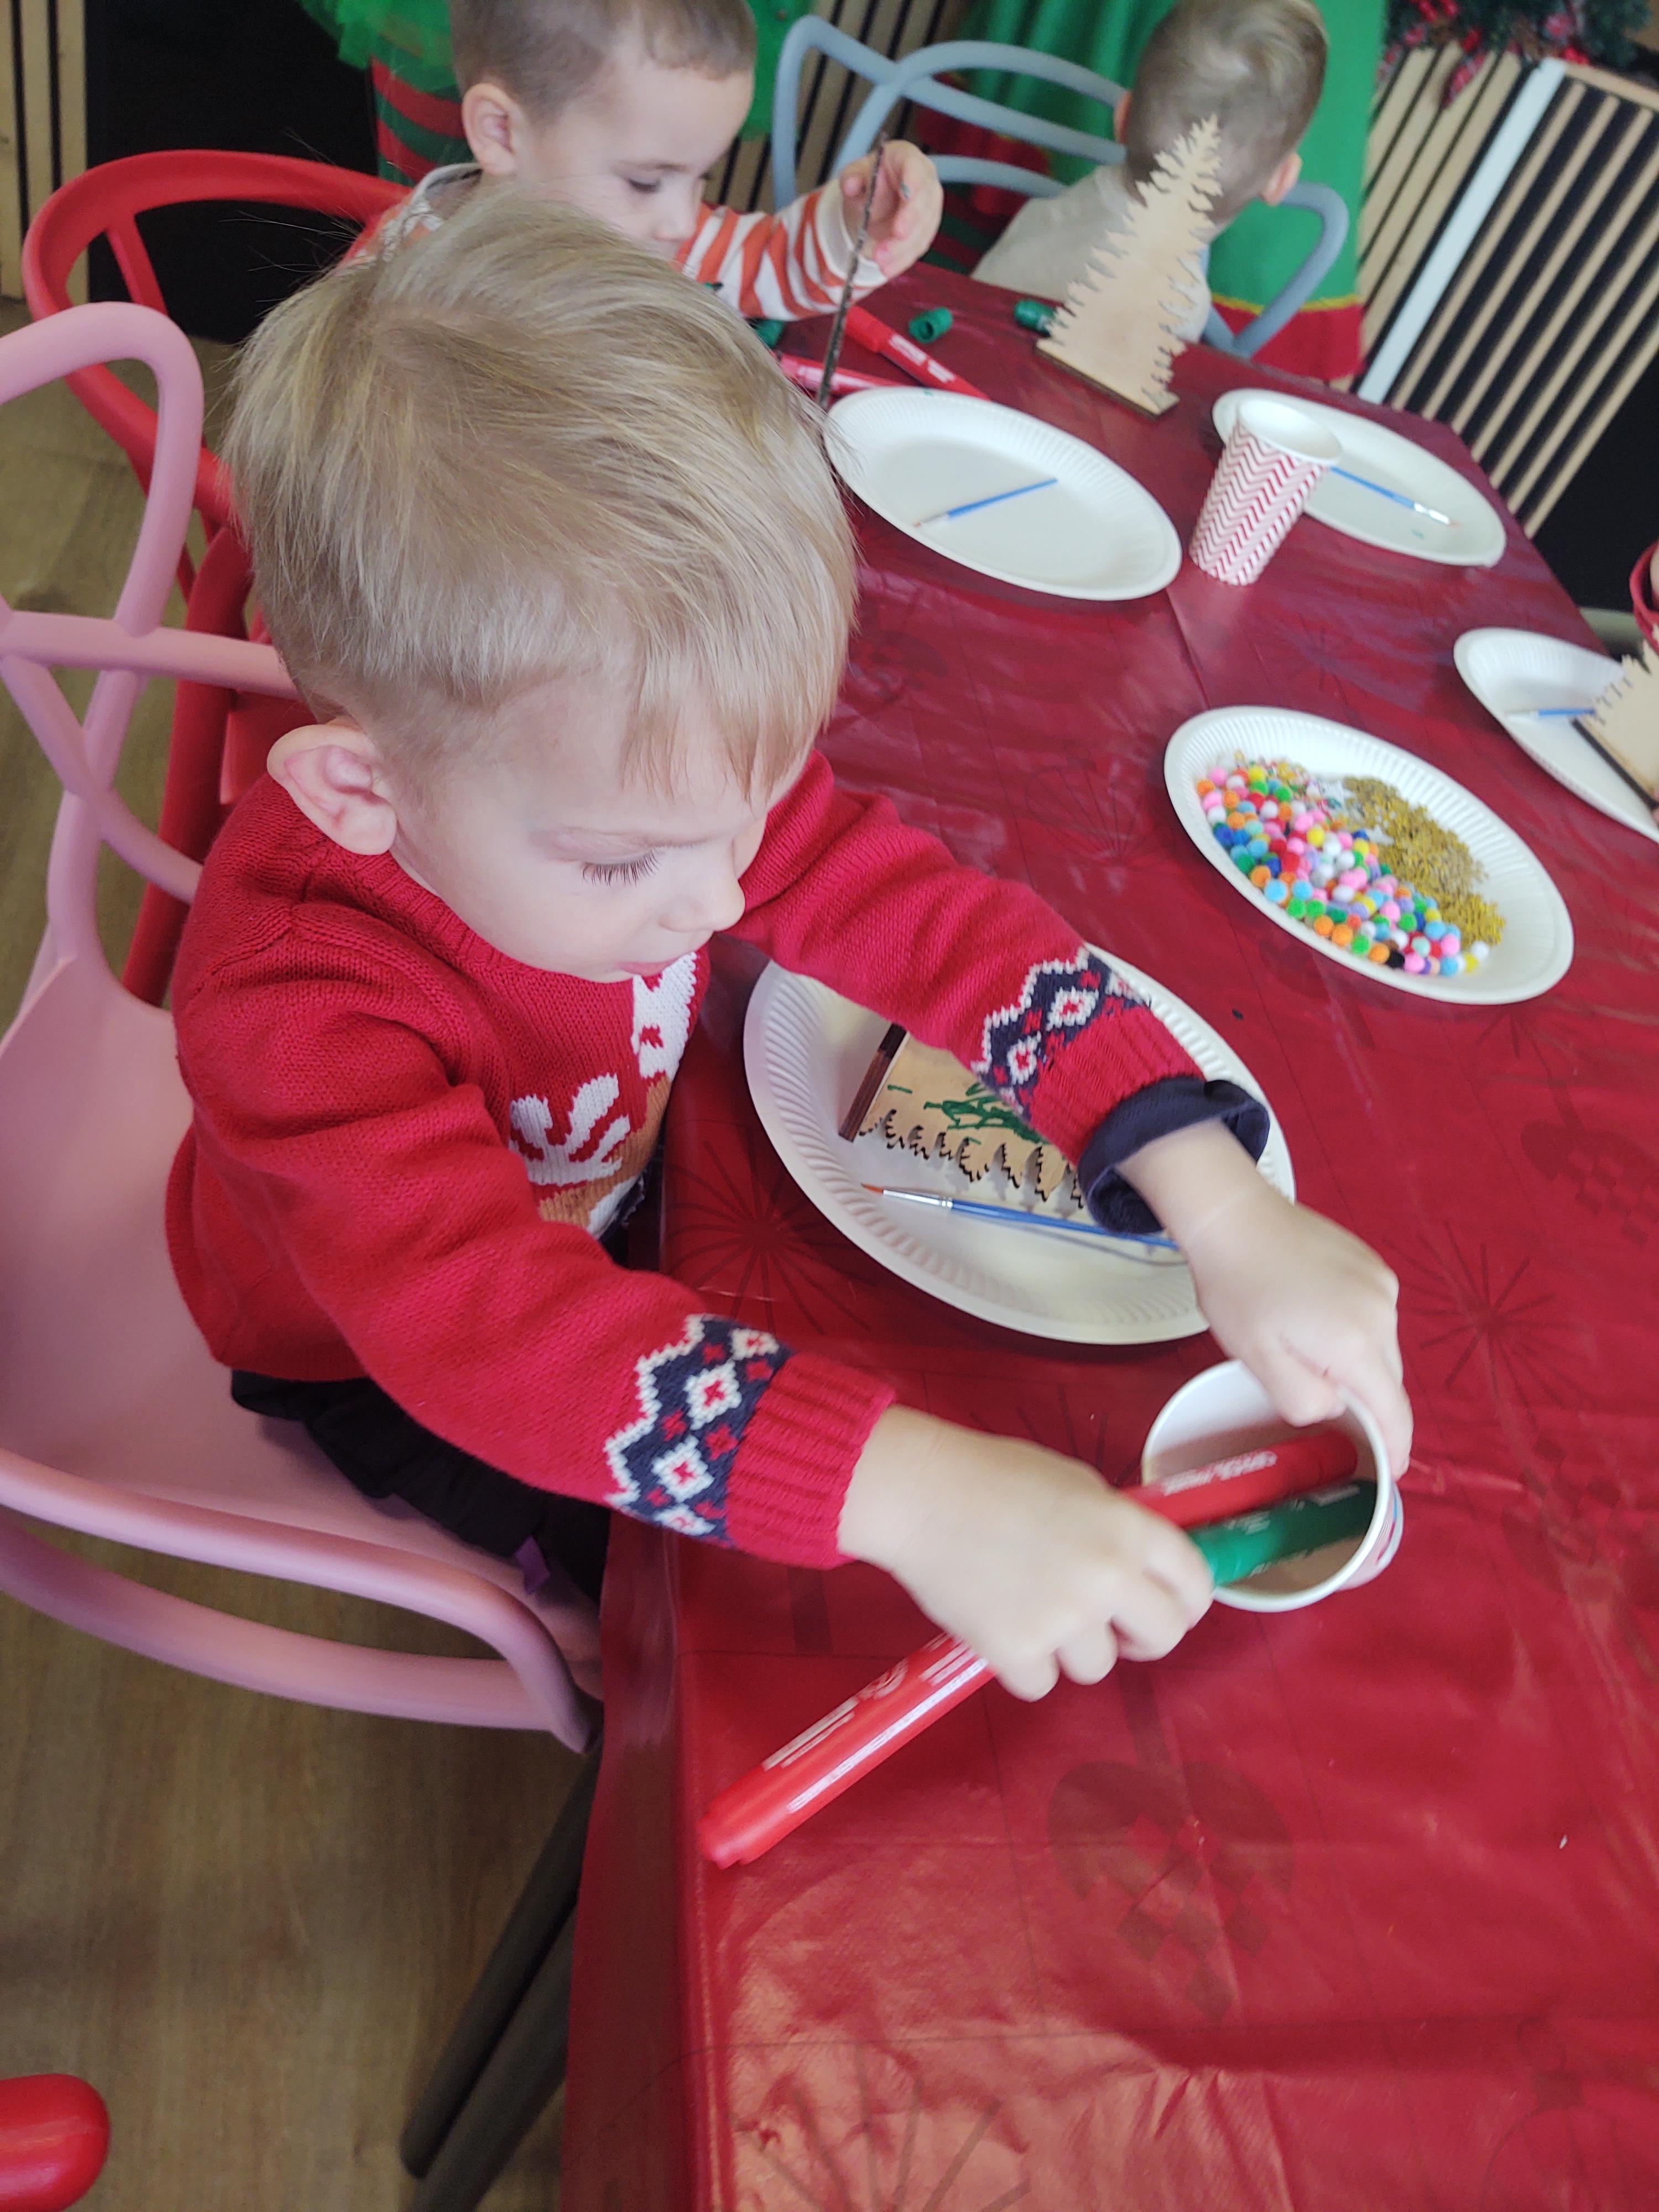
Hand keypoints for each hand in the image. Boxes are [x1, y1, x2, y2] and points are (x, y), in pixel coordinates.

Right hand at [838, 1406, 1212, 1699]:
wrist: (922, 1495)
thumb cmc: (995, 1477)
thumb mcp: (1076, 1484)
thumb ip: (1116, 1529)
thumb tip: (1137, 1569)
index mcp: (1129, 1528)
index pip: (1195, 1583)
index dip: (1186, 1602)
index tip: (1168, 1609)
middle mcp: (1108, 1577)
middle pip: (1164, 1637)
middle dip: (1142, 1639)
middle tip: (1113, 1630)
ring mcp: (1064, 1618)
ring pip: (1098, 1667)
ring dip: (1071, 1649)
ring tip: (1032, 1611)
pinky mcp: (1017, 1650)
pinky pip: (1041, 1683)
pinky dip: (1022, 1664)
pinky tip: (1000, 1627)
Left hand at [839, 142, 943, 277]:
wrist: (875, 200)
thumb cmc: (869, 181)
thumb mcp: (855, 175)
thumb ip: (851, 177)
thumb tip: (850, 185)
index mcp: (908, 159)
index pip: (915, 168)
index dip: (913, 181)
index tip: (906, 194)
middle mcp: (925, 182)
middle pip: (923, 204)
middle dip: (908, 225)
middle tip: (892, 239)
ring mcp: (929, 209)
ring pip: (922, 231)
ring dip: (902, 250)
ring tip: (880, 262)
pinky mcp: (925, 232)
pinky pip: (917, 248)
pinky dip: (902, 260)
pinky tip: (888, 269)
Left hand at [1122, 1121, 1411, 1474]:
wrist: (1233, 1215)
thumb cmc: (1237, 1289)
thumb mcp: (1258, 1359)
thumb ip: (1304, 1399)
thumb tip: (1336, 1407)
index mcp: (1356, 1344)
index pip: (1393, 1412)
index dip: (1396, 1447)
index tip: (1392, 1470)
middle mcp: (1383, 1313)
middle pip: (1388, 1381)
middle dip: (1365, 1402)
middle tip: (1324, 1406)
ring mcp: (1382, 1284)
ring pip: (1381, 1348)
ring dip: (1356, 1364)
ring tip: (1305, 1352)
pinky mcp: (1374, 1265)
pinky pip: (1375, 1317)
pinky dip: (1354, 1332)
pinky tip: (1313, 1320)